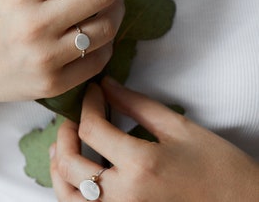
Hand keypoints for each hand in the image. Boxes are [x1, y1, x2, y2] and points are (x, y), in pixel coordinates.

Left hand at [50, 77, 258, 201]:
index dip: (88, 104)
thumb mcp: (179, 128)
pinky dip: (70, 190)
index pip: (92, 129)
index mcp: (140, 165)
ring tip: (64, 145)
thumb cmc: (217, 167)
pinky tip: (76, 174)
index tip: (93, 92)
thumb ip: (137, 105)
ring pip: (67, 195)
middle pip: (70, 163)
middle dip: (66, 133)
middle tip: (75, 117)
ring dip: (59, 166)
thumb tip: (108, 86)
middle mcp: (123, 195)